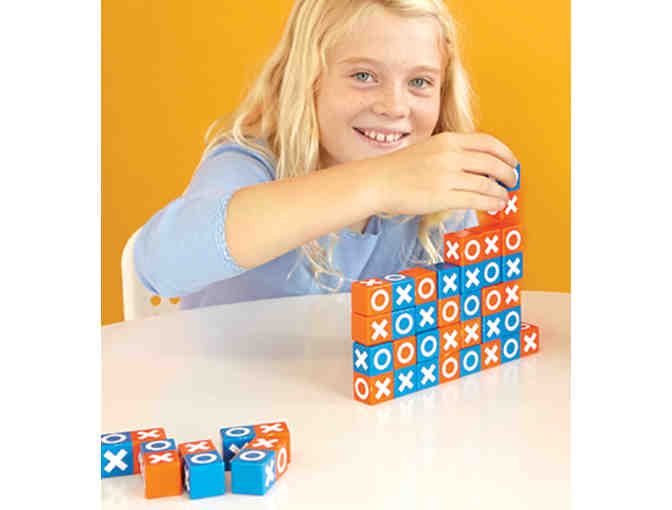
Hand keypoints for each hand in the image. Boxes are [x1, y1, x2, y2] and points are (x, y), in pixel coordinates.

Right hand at [371, 132, 518, 215]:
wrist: (377, 182)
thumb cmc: (399, 169)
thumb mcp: (428, 149)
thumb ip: (452, 153)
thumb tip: (477, 164)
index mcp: (448, 140)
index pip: (488, 143)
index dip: (505, 153)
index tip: (512, 162)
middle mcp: (450, 155)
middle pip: (492, 163)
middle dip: (508, 173)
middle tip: (512, 181)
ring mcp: (447, 176)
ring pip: (487, 183)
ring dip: (502, 191)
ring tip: (505, 197)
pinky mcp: (442, 197)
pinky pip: (477, 199)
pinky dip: (492, 203)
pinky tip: (496, 205)